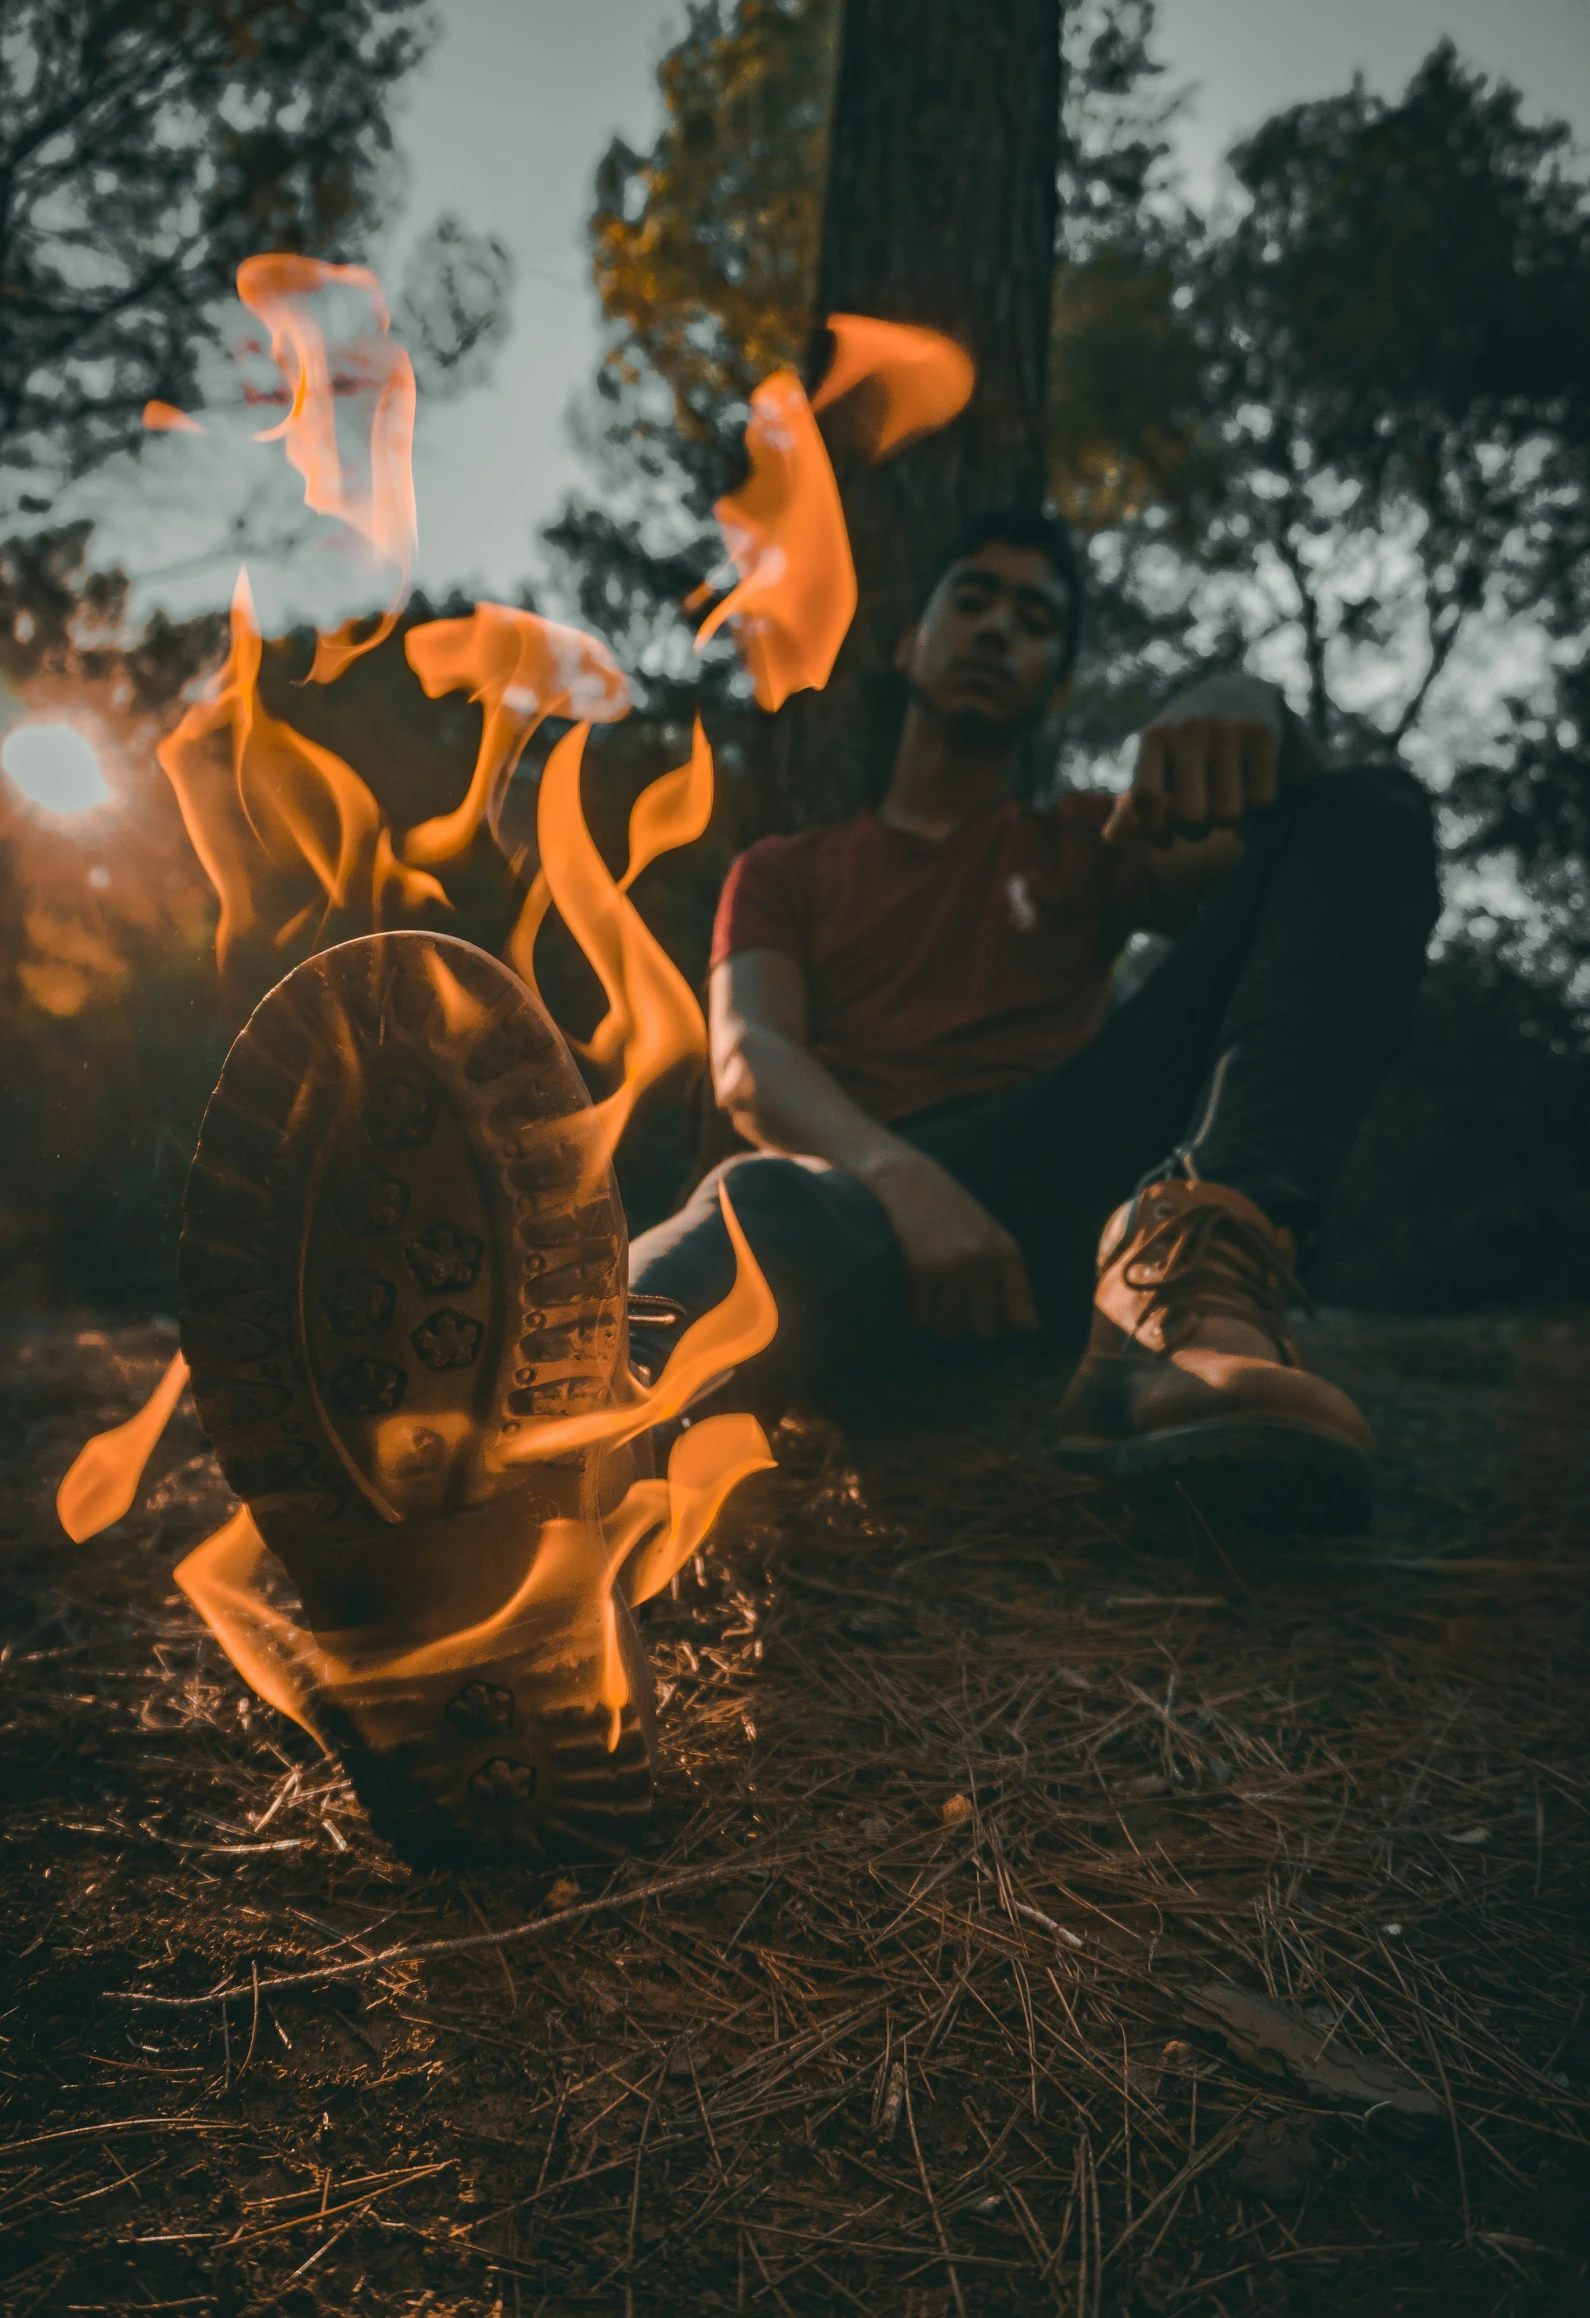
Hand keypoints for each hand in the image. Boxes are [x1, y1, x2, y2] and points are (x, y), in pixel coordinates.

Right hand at [862, 1146, 1037, 1341]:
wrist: (911, 1183)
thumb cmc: (955, 1214)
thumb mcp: (993, 1237)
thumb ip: (1012, 1280)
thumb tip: (1030, 1330)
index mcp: (1006, 1254)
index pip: (1021, 1317)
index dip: (1009, 1327)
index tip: (995, 1319)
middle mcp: (983, 1263)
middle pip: (984, 1331)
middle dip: (971, 1324)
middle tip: (959, 1304)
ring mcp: (950, 1268)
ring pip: (950, 1330)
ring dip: (943, 1322)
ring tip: (937, 1297)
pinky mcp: (918, 1271)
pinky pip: (920, 1320)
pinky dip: (918, 1314)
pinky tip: (918, 1291)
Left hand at [1105, 673, 1284, 847]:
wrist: (1239, 693)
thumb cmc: (1186, 744)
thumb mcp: (1156, 764)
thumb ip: (1132, 804)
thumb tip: (1110, 839)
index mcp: (1155, 738)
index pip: (1145, 800)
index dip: (1154, 831)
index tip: (1166, 840)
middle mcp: (1189, 730)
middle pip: (1189, 816)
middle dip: (1195, 832)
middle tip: (1200, 822)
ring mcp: (1227, 729)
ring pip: (1228, 814)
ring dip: (1227, 821)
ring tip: (1225, 803)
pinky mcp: (1263, 733)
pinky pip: (1261, 800)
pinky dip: (1258, 806)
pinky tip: (1250, 788)